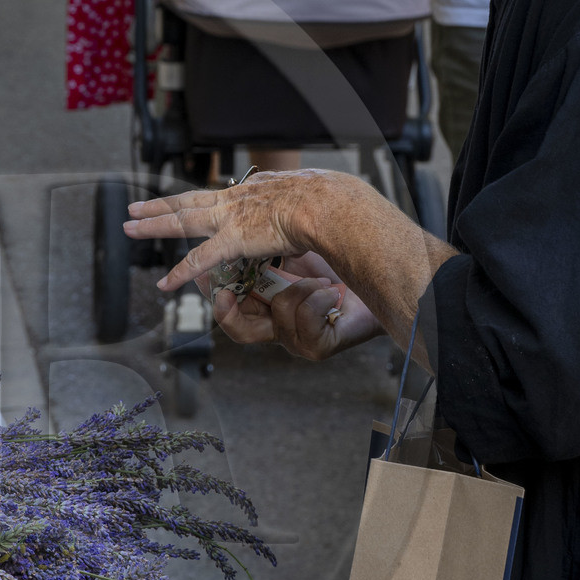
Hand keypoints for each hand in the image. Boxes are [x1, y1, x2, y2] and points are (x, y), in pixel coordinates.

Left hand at [124, 172, 325, 291]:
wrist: (326, 203)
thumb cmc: (326, 201)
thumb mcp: (305, 195)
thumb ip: (295, 204)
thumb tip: (303, 208)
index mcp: (251, 191)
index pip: (216, 195)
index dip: (197, 199)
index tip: (182, 200)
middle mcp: (234, 200)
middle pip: (187, 202)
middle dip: (159, 206)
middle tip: (134, 207)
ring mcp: (229, 218)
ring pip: (181, 221)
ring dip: (153, 225)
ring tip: (128, 227)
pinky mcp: (233, 239)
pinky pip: (200, 261)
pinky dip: (180, 274)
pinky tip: (163, 285)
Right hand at [213, 252, 377, 361]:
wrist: (378, 277)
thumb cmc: (337, 265)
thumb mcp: (290, 254)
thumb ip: (260, 252)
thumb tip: (228, 232)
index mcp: (267, 308)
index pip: (231, 311)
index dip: (215, 297)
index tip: (201, 276)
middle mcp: (278, 329)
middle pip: (240, 331)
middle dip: (228, 312)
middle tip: (224, 295)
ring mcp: (298, 341)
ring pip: (278, 318)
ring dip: (299, 290)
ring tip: (318, 280)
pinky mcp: (318, 347)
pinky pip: (306, 319)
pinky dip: (319, 297)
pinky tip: (331, 293)